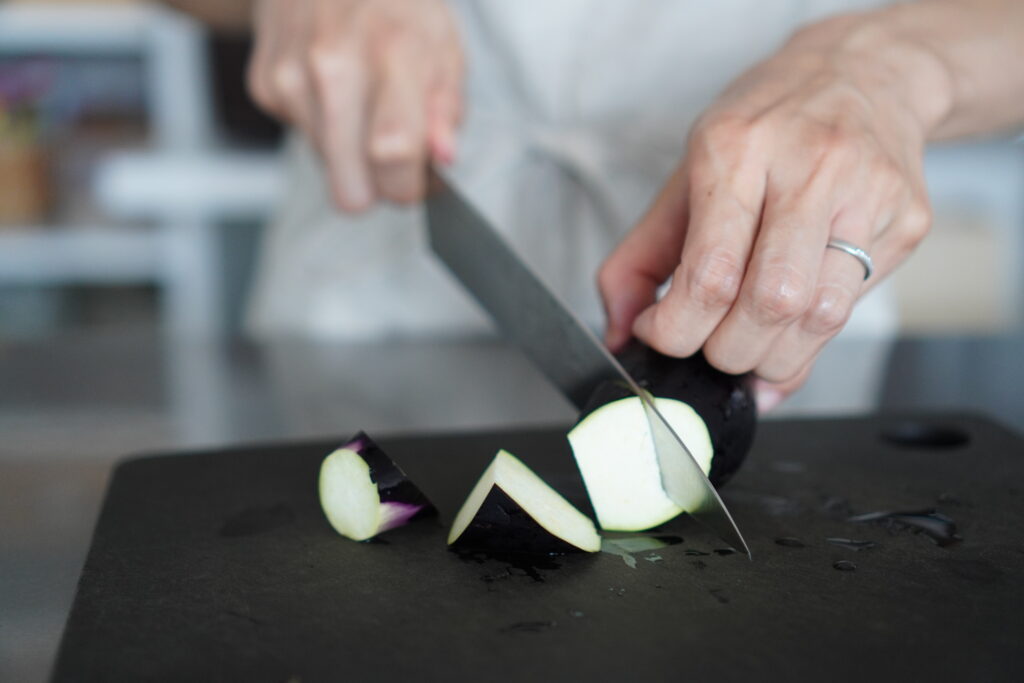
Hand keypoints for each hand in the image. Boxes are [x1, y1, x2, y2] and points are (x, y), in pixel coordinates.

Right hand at [248, 0, 463, 210]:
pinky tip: (333, 86)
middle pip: (351, 189)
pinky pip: (303, 140)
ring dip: (350, 149)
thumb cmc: (395, 4)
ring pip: (328, 169)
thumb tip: (442, 157)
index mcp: (392, 54)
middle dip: (377, 185)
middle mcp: (334, 67)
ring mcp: (291, 77)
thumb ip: (447, 109)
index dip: (409, 186)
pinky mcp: (265, 85)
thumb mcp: (442, 45)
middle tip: (393, 152)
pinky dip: (323, 125)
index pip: (393, 155)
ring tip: (362, 100)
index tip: (419, 181)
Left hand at [598, 16, 950, 408]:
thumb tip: (616, 333)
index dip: (676, 329)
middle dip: (727, 352)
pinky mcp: (905, 220)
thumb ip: (638, 259)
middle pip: (770, 303)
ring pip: (820, 318)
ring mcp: (867, 193)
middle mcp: (809, 166)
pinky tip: (786, 333)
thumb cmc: (765, 127)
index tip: (661, 332)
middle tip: (709, 348)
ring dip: (772, 360)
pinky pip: (852, 310)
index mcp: (738, 149)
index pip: (710, 274)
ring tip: (748, 349)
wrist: (862, 72)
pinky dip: (809, 344)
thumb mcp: (686, 175)